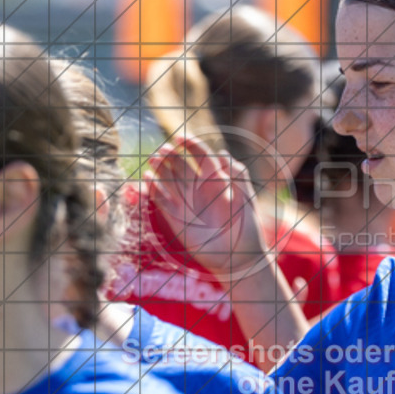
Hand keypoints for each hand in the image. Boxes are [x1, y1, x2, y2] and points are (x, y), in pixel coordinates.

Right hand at [144, 137, 269, 278]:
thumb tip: (222, 152)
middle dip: (171, 155)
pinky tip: (149, 178)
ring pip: (168, 180)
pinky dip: (153, 189)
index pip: (200, 156)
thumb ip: (236, 173)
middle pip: (180, 166)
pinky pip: (161, 200)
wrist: (238, 255)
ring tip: (154, 159)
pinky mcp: (175, 219)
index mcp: (216, 180)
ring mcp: (186, 203)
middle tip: (164, 149)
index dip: (190, 145)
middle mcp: (198, 189)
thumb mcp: (245, 196)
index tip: (180, 138)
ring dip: (159, 168)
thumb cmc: (246, 225)